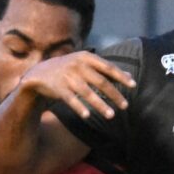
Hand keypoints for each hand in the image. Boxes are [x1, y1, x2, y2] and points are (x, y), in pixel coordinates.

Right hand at [18, 52, 135, 120]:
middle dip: (114, 94)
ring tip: (111, 115)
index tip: (133, 85)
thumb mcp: (85, 63)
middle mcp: (77, 65)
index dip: (121, 76)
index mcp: (86, 57)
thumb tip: (128, 75)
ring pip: (87, 93)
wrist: (40, 73)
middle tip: (125, 106)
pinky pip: (70, 99)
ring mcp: (67, 76)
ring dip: (100, 105)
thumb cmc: (70, 69)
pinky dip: (79, 107)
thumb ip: (105, 69)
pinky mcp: (58, 88)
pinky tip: (87, 116)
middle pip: (100, 81)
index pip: (108, 67)